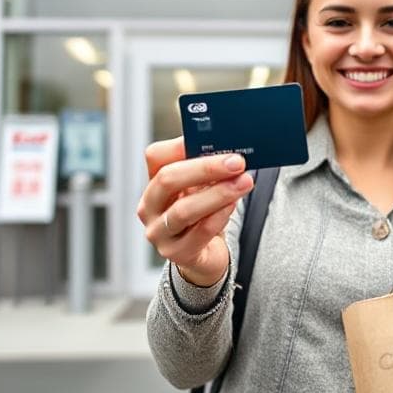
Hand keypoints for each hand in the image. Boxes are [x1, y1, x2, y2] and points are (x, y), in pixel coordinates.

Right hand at [137, 138, 253, 286]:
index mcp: (154, 183)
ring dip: (218, 193)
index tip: (210, 137)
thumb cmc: (203, 215)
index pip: (156, 156)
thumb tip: (231, 151)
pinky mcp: (176, 253)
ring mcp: (159, 232)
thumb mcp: (201, 188)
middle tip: (236, 162)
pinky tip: (233, 205)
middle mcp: (150, 206)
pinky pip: (199, 233)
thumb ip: (208, 171)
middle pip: (168, 179)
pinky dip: (219, 216)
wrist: (204, 254)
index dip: (180, 145)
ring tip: (243, 183)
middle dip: (206, 168)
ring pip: (184, 209)